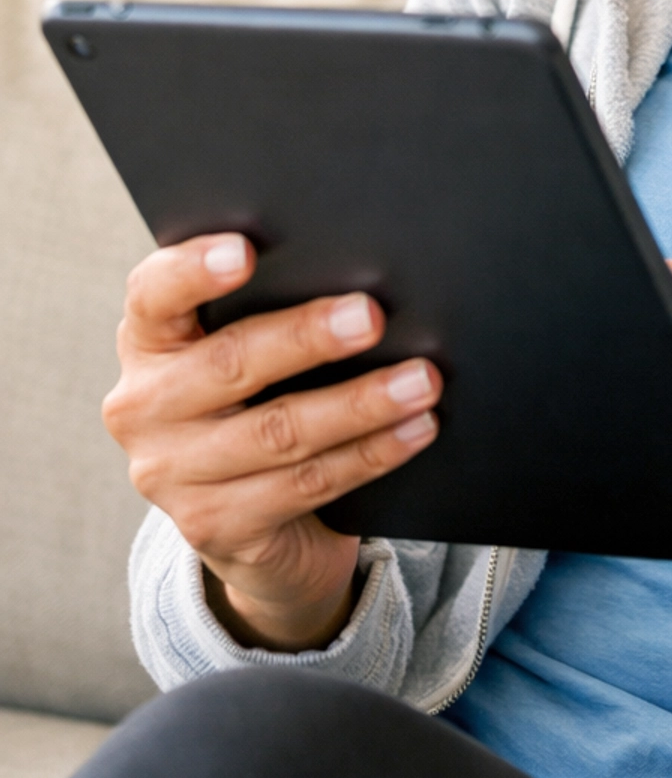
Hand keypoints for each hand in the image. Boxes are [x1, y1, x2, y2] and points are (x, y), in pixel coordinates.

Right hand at [104, 235, 441, 652]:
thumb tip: (361, 284)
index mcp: (149, 342)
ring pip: (280, 432)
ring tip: (420, 380)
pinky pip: (306, 484)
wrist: (245, 520)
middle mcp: (144, 407)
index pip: (154, 294)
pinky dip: (371, 454)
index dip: (194, 269)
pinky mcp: (216, 526)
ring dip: (361, 404)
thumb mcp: (243, 353)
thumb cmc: (254, 401)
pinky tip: (413, 430)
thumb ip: (272, 312)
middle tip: (371, 317)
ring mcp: (172, 475)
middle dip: (307, 338)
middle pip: (230, 362)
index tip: (245, 250)